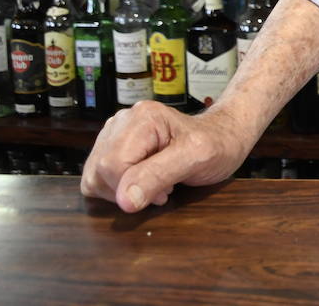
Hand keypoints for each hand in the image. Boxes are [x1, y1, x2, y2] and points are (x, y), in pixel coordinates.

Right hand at [80, 101, 250, 212]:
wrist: (225, 136)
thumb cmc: (218, 143)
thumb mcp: (197, 158)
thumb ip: (159, 175)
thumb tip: (125, 200)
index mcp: (142, 118)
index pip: (112, 166)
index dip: (132, 188)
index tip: (164, 190)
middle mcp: (123, 121)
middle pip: (99, 171)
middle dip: (128, 189)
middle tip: (163, 186)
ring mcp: (116, 133)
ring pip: (94, 177)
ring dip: (123, 190)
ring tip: (156, 182)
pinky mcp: (113, 146)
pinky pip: (98, 177)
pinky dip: (118, 188)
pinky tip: (144, 182)